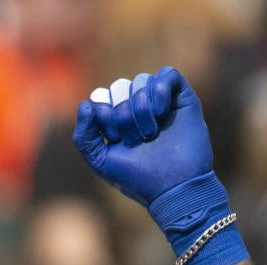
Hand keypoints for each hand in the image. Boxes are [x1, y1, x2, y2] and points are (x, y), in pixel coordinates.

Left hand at [73, 67, 246, 264]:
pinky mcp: (183, 99)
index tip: (115, 139)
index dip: (104, 115)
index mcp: (116, 120)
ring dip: (142, 110)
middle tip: (136, 140)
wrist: (172, 187)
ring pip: (141, 82)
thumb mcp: (100, 160)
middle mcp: (137, 108)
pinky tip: (161, 111)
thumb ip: (84, 135)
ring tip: (151, 134)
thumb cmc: (136, 177)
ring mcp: (160, 102)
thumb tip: (87, 104)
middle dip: (123, 116)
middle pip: (119, 88)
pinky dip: (160, 90)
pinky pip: (168, 74)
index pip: (101, 97)